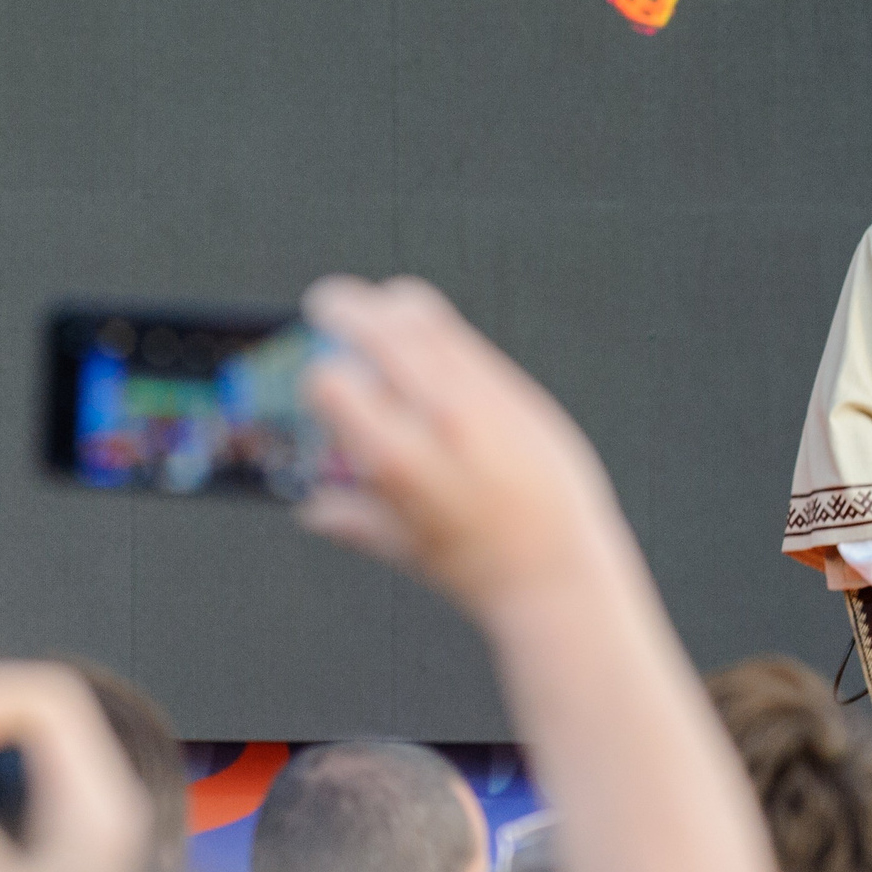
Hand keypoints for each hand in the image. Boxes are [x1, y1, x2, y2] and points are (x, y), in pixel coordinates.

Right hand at [297, 276, 642, 624]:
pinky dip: (432, 330)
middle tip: (326, 303)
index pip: (334, 382)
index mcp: (398, 460)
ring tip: (374, 311)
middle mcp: (440, 418)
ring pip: (424, 317)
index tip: (319, 381)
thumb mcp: (401, 547)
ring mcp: (483, 398)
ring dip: (388, 306)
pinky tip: (423, 341)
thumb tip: (312, 509)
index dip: (317, 378)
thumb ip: (350, 520)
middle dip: (341, 307)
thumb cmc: (477, 567)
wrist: (558, 567)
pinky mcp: (517, 392)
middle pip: (378, 328)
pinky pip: (463, 339)